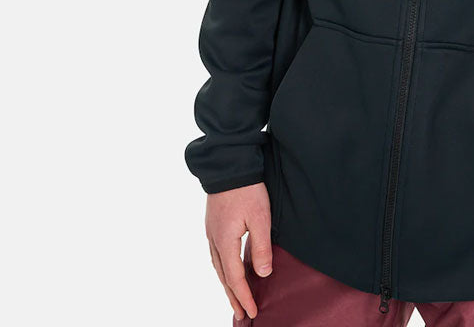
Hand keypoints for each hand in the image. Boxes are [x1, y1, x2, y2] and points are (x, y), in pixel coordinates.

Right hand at [205, 182, 273, 320]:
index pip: (235, 278)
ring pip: (218, 266)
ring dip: (227, 283)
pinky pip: (217, 253)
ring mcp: (211, 231)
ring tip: (235, 297)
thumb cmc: (247, 188)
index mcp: (225, 242)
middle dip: (233, 296)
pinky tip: (229, 268)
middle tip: (241, 313)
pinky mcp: (213, 223)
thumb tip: (262, 274)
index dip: (244, 296)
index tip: (252, 311)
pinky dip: (223, 267)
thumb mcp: (260, 218)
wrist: (229, 163)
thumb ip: (261, 248)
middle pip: (223, 276)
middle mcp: (214, 240)